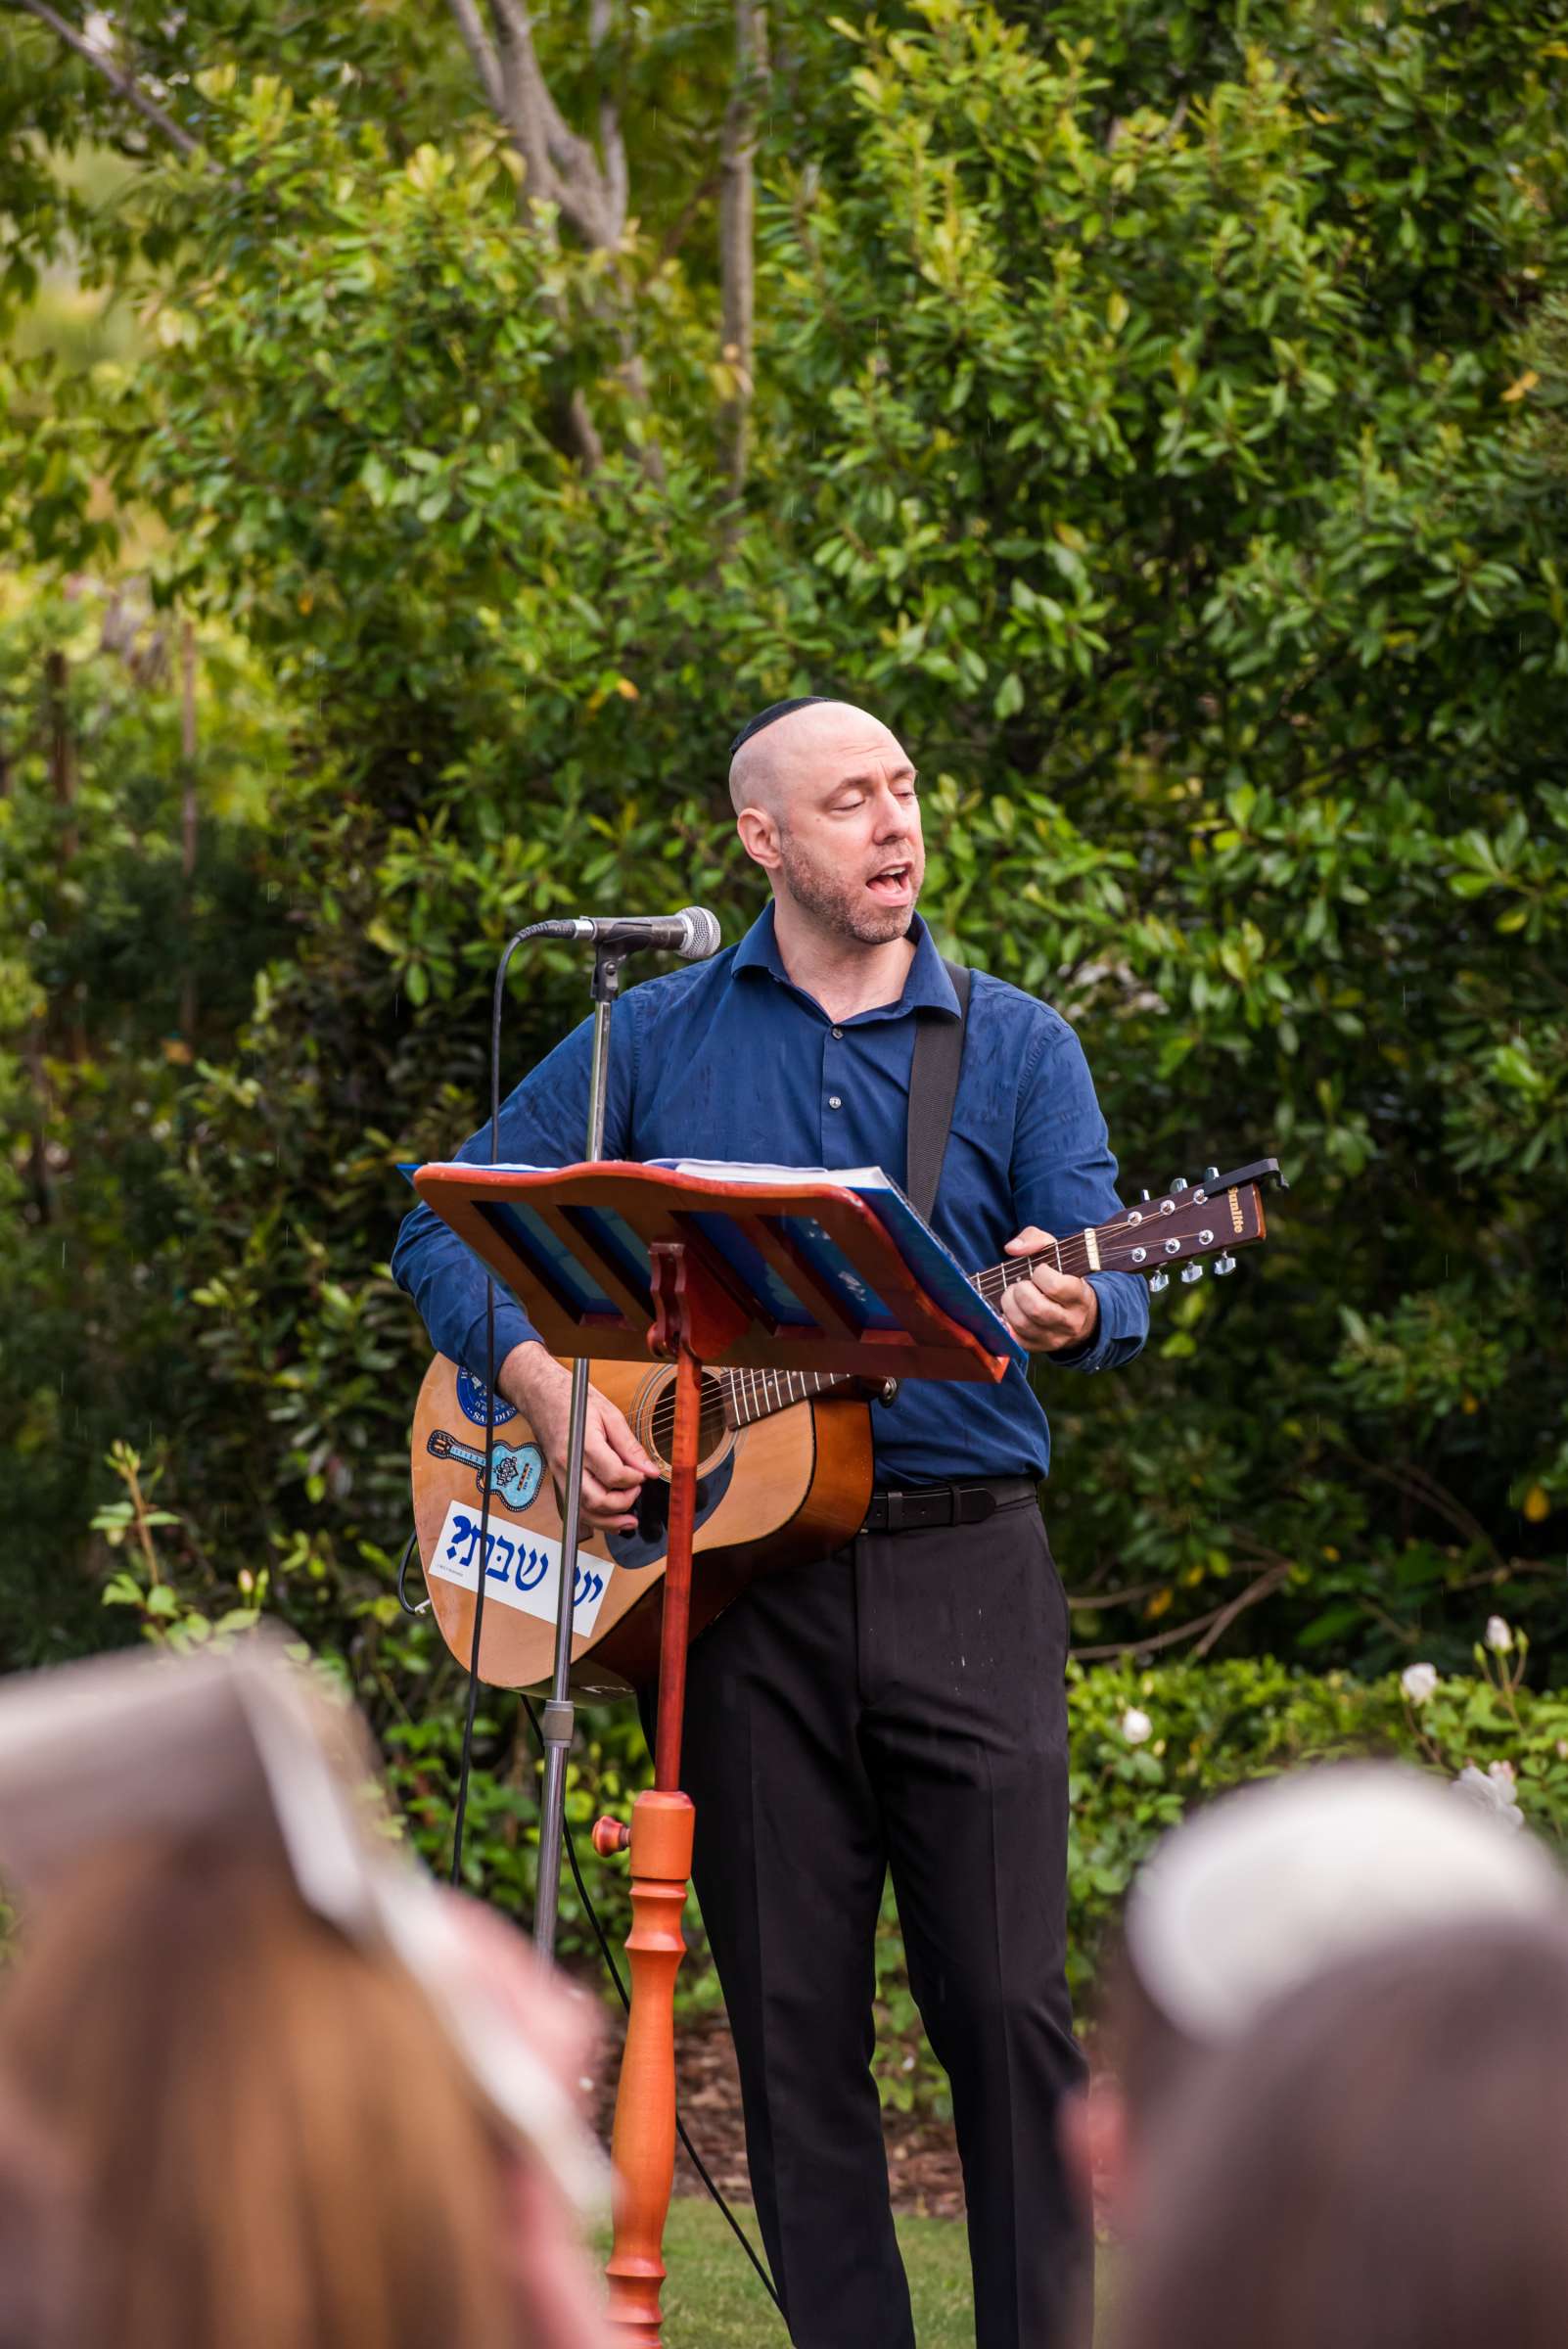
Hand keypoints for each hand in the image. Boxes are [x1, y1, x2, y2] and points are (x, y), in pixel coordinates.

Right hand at [500, 1343, 657, 1532]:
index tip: (644, 1474)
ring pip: (584, 1510)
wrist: (542, 1397)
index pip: (614, 1474)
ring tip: (629, 1520)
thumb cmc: (573, 1401)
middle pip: (597, 1499)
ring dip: (609, 1521)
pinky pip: (576, 1506)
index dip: (634, 1479)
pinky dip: (594, 1518)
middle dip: (623, 1503)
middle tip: (637, 1490)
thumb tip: (649, 1469)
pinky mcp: (559, 1480)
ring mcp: (560, 1475)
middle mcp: (568, 1464)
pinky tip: (611, 1518)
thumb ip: (630, 1446)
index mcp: (584, 1444)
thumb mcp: (610, 1415)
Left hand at [998, 1227, 1099, 1354]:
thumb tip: (1012, 1248)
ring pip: (1023, 1324)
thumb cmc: (1063, 1278)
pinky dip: (1005, 1321)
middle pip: (1037, 1309)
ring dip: (1009, 1304)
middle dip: (1020, 1291)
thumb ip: (1037, 1240)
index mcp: (1080, 1297)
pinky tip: (1009, 1310)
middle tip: (1020, 1284)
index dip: (1041, 1274)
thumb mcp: (1058, 1254)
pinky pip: (1014, 1338)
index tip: (1040, 1271)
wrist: (1079, 1316)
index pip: (1056, 1286)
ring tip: (1013, 1295)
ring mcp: (1053, 1338)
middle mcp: (1069, 1322)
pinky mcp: (1037, 1347)